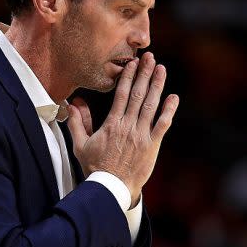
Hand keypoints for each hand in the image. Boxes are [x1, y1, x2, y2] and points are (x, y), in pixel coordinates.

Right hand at [67, 52, 178, 205]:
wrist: (111, 189)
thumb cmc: (95, 167)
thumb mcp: (80, 145)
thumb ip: (78, 122)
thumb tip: (73, 103)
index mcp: (111, 124)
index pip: (121, 94)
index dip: (128, 77)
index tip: (133, 63)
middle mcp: (128, 126)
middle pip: (137, 94)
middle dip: (145, 74)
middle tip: (150, 58)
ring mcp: (141, 136)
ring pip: (151, 105)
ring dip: (157, 85)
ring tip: (162, 69)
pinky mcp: (152, 146)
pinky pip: (162, 125)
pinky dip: (169, 110)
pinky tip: (174, 97)